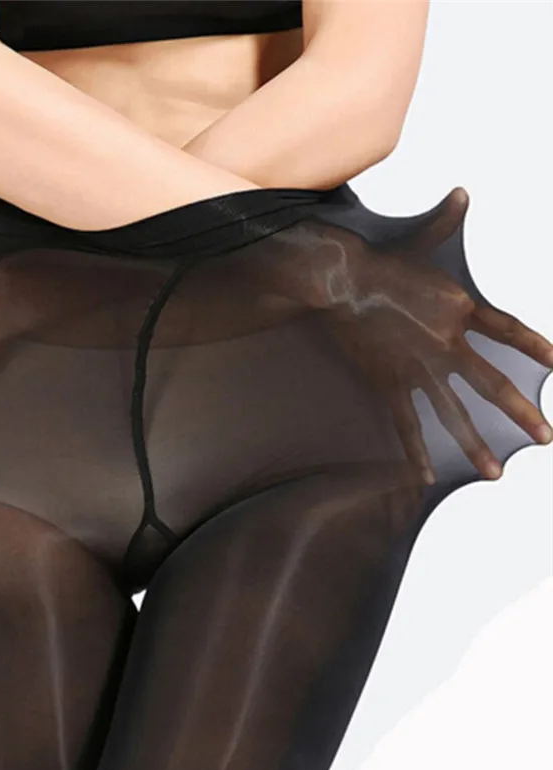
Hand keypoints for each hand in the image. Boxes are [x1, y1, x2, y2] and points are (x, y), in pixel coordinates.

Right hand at [319, 187, 552, 482]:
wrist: (341, 282)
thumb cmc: (377, 261)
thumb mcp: (419, 241)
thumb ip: (446, 221)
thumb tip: (462, 193)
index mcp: (461, 307)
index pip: (510, 332)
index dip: (537, 348)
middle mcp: (447, 343)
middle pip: (494, 384)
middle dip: (522, 413)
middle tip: (546, 437)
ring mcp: (419, 367)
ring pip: (454, 413)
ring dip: (476, 445)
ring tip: (496, 471)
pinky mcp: (389, 381)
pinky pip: (406, 422)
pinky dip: (416, 449)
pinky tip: (427, 473)